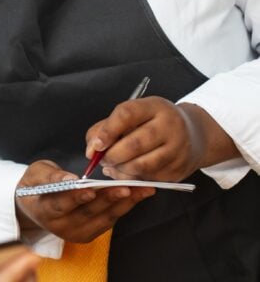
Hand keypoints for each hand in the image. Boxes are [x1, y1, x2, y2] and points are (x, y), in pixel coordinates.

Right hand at [15, 160, 153, 242]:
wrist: (35, 204)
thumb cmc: (37, 183)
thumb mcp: (37, 172)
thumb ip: (51, 176)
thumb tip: (70, 180)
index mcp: (43, 210)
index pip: (60, 204)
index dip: (76, 197)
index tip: (91, 189)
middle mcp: (59, 227)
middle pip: (87, 212)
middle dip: (109, 198)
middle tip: (127, 186)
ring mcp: (75, 233)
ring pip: (102, 218)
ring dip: (124, 203)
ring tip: (141, 189)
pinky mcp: (88, 234)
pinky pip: (109, 221)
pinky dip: (124, 207)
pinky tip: (137, 195)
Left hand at [85, 97, 238, 181]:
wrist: (194, 135)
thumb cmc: (153, 123)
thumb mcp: (133, 115)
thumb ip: (106, 128)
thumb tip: (91, 151)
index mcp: (154, 107)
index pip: (127, 115)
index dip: (107, 131)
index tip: (95, 145)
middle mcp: (170, 125)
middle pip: (134, 144)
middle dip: (111, 155)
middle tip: (101, 159)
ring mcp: (178, 149)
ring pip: (141, 165)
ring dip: (121, 169)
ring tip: (113, 166)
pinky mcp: (179, 169)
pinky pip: (149, 178)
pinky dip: (133, 178)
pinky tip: (128, 172)